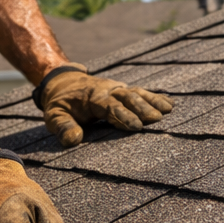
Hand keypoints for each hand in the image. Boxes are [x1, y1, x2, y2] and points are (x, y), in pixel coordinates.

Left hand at [36, 64, 173, 146]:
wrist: (64, 82)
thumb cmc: (61, 103)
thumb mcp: (54, 115)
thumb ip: (62, 127)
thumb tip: (73, 140)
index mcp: (92, 96)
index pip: (109, 105)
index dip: (123, 115)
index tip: (136, 126)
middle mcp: (108, 89)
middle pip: (127, 97)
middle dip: (142, 108)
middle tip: (156, 119)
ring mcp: (117, 89)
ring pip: (137, 93)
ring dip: (153, 101)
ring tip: (168, 111)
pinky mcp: (123, 91)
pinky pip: (141, 92)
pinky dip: (155, 97)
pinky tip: (170, 104)